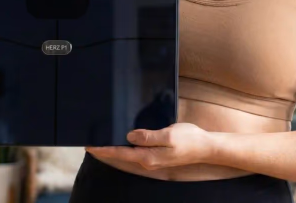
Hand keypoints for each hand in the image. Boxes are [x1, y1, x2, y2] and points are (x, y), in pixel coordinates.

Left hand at [86, 123, 214, 170]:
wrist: (206, 147)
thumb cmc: (189, 139)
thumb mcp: (169, 135)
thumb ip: (148, 136)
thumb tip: (129, 136)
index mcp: (148, 156)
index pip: (120, 153)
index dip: (104, 149)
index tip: (89, 146)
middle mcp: (148, 160)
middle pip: (121, 155)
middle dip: (106, 149)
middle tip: (90, 142)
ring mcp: (152, 158)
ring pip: (128, 153)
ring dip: (115, 148)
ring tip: (101, 141)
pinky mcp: (157, 154)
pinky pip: (137, 151)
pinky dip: (126, 146)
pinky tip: (123, 140)